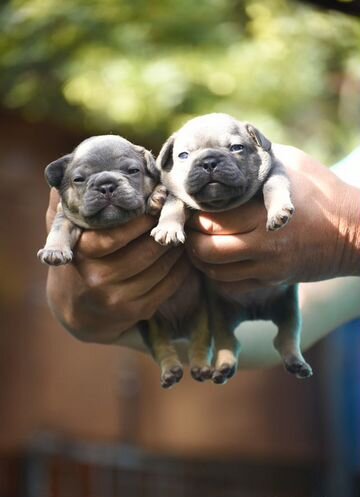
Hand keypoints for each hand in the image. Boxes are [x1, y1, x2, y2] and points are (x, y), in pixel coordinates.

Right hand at [46, 189, 190, 343]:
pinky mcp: (136, 311)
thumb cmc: (77, 257)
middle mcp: (98, 278)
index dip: (145, 214)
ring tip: (181, 230)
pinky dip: (181, 267)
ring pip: (161, 266)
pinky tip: (182, 254)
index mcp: (81, 253)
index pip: (119, 231)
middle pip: (147, 249)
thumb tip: (68, 167)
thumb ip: (65, 201)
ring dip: (177, 246)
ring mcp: (118, 298)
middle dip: (166, 228)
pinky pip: (169, 285)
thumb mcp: (63, 230)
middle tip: (179, 212)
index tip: (159, 198)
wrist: (77, 308)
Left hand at [187, 144, 359, 293]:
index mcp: (263, 213)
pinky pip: (232, 286)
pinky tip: (217, 261)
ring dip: (200, 260)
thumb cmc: (324, 192)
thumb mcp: (292, 165)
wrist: (354, 232)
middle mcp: (263, 244)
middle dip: (190, 240)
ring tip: (198, 244)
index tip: (186, 208)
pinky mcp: (272, 280)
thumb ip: (259, 158)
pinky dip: (218, 276)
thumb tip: (231, 143)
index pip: (212, 221)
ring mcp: (267, 267)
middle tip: (187, 229)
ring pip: (216, 273)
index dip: (192, 217)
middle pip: (207, 250)